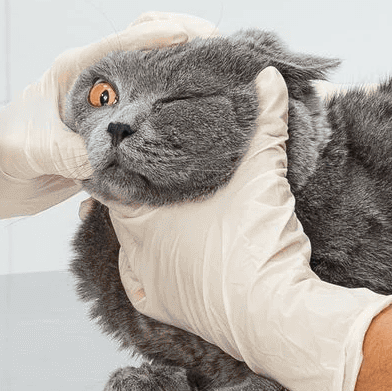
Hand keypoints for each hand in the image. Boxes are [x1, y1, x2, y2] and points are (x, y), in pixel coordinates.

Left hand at [0, 12, 217, 223]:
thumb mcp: (23, 152)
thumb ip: (61, 151)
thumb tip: (105, 157)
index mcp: (74, 70)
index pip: (127, 41)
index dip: (166, 34)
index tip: (204, 38)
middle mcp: (93, 83)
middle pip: (151, 48)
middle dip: (190, 47)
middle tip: (230, 61)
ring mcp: (103, 109)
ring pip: (155, 82)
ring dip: (188, 79)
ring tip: (229, 86)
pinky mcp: (108, 136)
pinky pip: (150, 118)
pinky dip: (177, 115)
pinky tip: (205, 125)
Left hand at [103, 65, 391, 390]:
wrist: (276, 315)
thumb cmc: (257, 243)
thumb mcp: (263, 172)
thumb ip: (264, 120)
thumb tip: (269, 75)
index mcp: (141, 211)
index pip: (115, 174)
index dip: (127, 155)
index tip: (140, 142)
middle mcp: (133, 246)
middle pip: (124, 206)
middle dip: (140, 189)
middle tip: (161, 170)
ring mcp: (145, 280)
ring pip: (131, 243)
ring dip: (147, 227)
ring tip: (169, 207)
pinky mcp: (161, 306)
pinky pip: (141, 281)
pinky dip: (152, 265)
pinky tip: (170, 250)